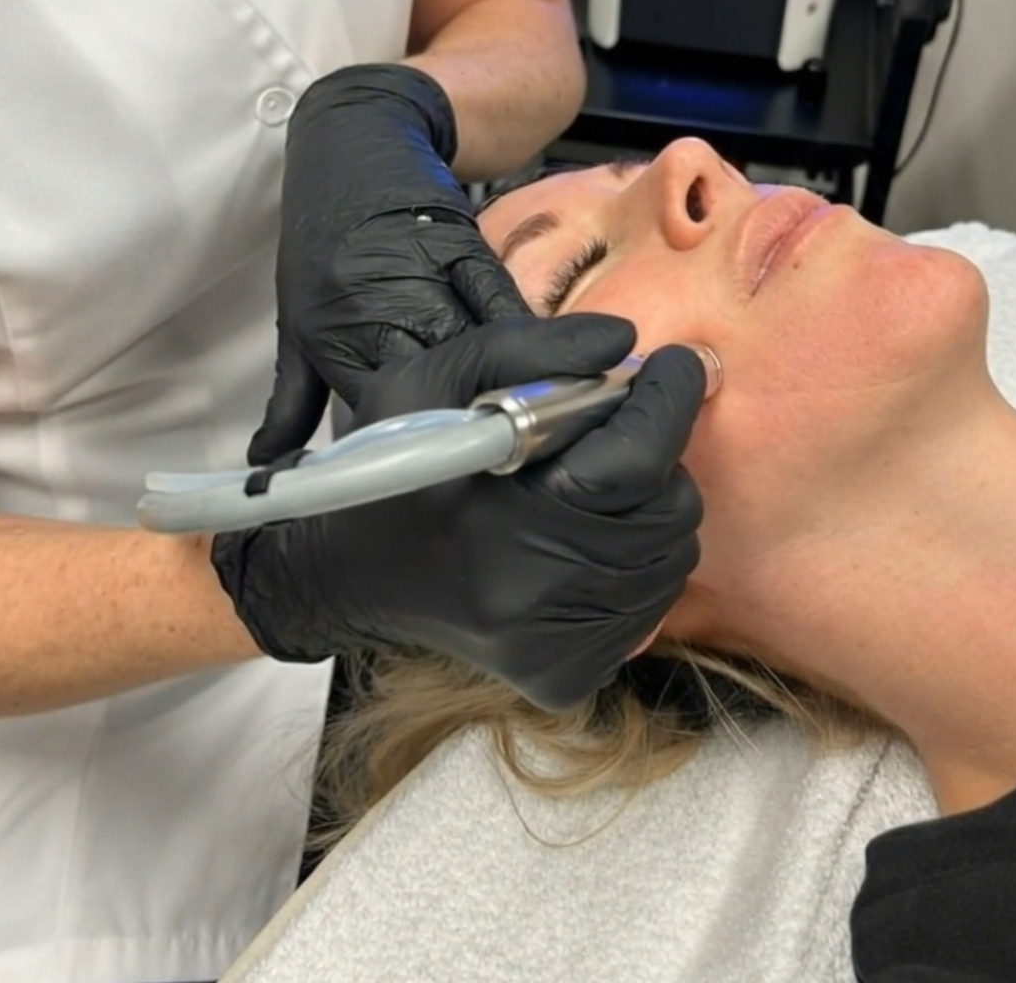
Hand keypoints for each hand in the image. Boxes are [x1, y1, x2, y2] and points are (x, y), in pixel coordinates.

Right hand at [212, 317, 705, 710]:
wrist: (343, 575)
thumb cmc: (390, 462)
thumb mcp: (434, 378)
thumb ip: (530, 346)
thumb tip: (626, 342)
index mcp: (501, 520)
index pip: (634, 461)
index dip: (666, 402)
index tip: (672, 365)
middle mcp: (534, 599)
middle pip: (668, 511)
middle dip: (658, 453)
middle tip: (622, 425)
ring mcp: (554, 647)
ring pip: (670, 559)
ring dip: (652, 505)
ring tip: (598, 480)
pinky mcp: (566, 675)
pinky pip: (650, 607)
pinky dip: (638, 561)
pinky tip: (588, 534)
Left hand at [251, 63, 528, 464]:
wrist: (352, 138)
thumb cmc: (323, 231)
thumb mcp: (294, 319)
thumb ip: (292, 401)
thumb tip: (275, 467)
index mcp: (335, 334)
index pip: (379, 412)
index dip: (414, 453)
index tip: (442, 488)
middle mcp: (377, 308)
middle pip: (433, 388)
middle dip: (468, 432)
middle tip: (504, 472)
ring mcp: (422, 276)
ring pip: (474, 350)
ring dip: (509, 392)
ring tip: (548, 436)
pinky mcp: (463, 246)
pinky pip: (500, 305)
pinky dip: (528, 342)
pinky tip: (559, 371)